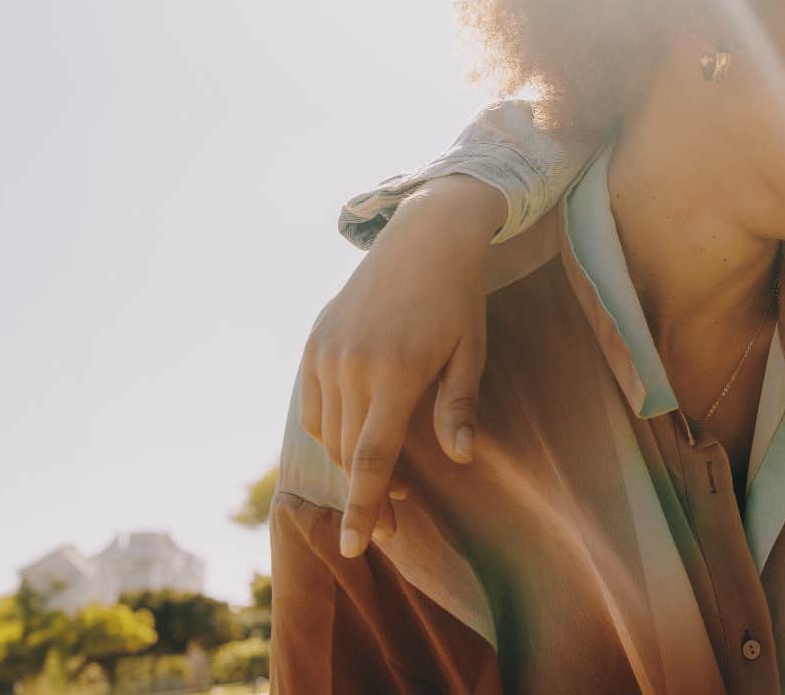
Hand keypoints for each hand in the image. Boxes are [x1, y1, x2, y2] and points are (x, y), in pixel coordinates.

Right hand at [299, 174, 505, 557]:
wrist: (422, 237)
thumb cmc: (458, 298)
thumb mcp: (470, 350)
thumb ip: (458, 406)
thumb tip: (459, 458)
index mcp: (396, 373)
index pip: (372, 458)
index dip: (364, 507)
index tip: (355, 547)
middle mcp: (352, 366)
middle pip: (351, 453)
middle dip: (369, 496)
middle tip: (398, 522)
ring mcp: (327, 354)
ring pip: (330, 433)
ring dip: (354, 463)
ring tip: (391, 478)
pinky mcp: (315, 344)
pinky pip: (315, 407)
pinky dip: (332, 431)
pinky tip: (360, 436)